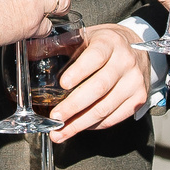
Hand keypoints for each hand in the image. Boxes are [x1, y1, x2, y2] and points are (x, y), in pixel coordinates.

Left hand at [49, 23, 152, 140]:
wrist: (137, 49)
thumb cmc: (106, 45)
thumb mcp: (86, 37)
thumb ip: (60, 45)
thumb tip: (31, 52)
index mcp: (109, 43)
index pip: (95, 58)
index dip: (79, 72)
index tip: (63, 84)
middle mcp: (125, 62)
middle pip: (99, 88)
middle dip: (74, 106)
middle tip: (56, 117)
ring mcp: (134, 82)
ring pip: (105, 108)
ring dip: (80, 123)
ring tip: (61, 132)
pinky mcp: (139, 98)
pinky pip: (114, 118)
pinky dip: (94, 126)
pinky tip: (79, 127)